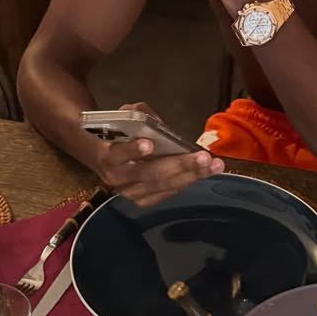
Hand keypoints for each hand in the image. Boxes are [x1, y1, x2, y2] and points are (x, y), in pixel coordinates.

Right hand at [94, 102, 223, 208]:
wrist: (103, 159)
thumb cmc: (117, 135)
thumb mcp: (122, 118)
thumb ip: (138, 115)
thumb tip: (158, 123)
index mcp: (107, 155)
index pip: (118, 153)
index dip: (132, 150)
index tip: (149, 144)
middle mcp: (117, 178)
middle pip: (149, 174)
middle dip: (179, 165)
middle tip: (203, 157)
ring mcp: (130, 192)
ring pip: (163, 185)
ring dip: (191, 175)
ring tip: (213, 165)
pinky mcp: (143, 200)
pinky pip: (168, 191)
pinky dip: (188, 181)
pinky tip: (205, 172)